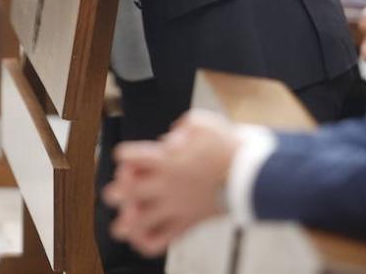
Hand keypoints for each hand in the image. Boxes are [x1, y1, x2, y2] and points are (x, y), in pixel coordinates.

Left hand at [104, 110, 240, 256]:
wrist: (250, 174)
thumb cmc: (227, 147)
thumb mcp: (203, 122)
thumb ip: (181, 127)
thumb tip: (171, 139)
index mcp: (166, 159)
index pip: (130, 157)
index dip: (124, 155)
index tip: (126, 156)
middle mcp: (166, 184)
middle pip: (128, 192)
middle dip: (116, 192)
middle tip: (116, 192)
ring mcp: (175, 206)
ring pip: (139, 222)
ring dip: (126, 223)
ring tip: (122, 224)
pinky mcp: (187, 222)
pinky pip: (161, 241)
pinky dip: (146, 243)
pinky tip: (141, 239)